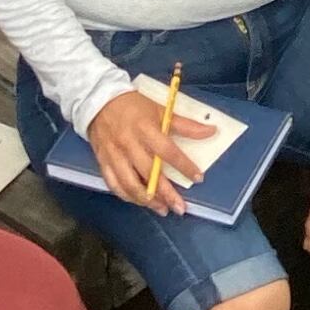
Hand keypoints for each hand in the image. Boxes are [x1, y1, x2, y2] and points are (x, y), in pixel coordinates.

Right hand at [87, 88, 218, 213]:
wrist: (97, 100)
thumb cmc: (133, 106)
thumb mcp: (160, 109)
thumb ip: (185, 124)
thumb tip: (212, 131)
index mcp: (145, 128)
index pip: (167, 151)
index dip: (183, 166)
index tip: (198, 178)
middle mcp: (129, 144)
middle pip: (149, 173)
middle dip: (166, 193)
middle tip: (180, 208)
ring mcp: (114, 155)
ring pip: (130, 184)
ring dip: (147, 200)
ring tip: (162, 209)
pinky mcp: (103, 161)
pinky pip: (114, 184)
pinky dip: (127, 196)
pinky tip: (140, 202)